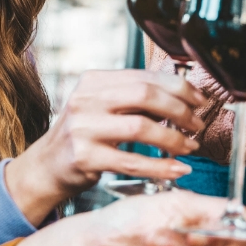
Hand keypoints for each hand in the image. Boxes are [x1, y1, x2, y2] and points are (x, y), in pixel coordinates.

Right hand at [5, 70, 204, 223]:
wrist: (45, 167)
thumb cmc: (83, 136)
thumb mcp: (101, 107)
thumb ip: (133, 98)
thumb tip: (182, 94)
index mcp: (94, 81)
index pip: (145, 77)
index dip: (179, 88)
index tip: (200, 101)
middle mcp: (86, 100)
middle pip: (145, 95)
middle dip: (180, 110)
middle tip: (198, 125)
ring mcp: (83, 128)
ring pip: (141, 128)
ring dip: (174, 139)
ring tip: (190, 147)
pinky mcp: (85, 157)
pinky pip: (132, 161)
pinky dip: (161, 166)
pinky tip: (178, 169)